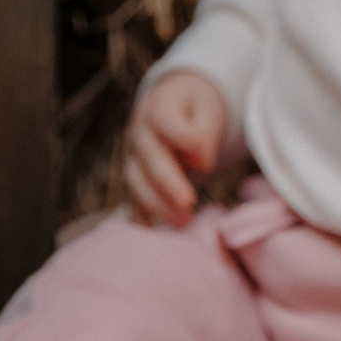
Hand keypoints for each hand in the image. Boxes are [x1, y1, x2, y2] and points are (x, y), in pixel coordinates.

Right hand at [124, 70, 227, 227]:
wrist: (174, 103)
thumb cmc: (196, 106)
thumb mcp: (207, 106)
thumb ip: (204, 131)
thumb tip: (203, 162)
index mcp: (157, 107)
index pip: (164, 120)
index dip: (185, 140)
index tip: (208, 161)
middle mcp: (139, 134)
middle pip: (149, 159)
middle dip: (167, 184)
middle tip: (187, 205)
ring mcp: (133, 157)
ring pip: (137, 183)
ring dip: (156, 205)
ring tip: (181, 223)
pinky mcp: (136, 177)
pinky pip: (133, 199)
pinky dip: (140, 218)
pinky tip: (152, 236)